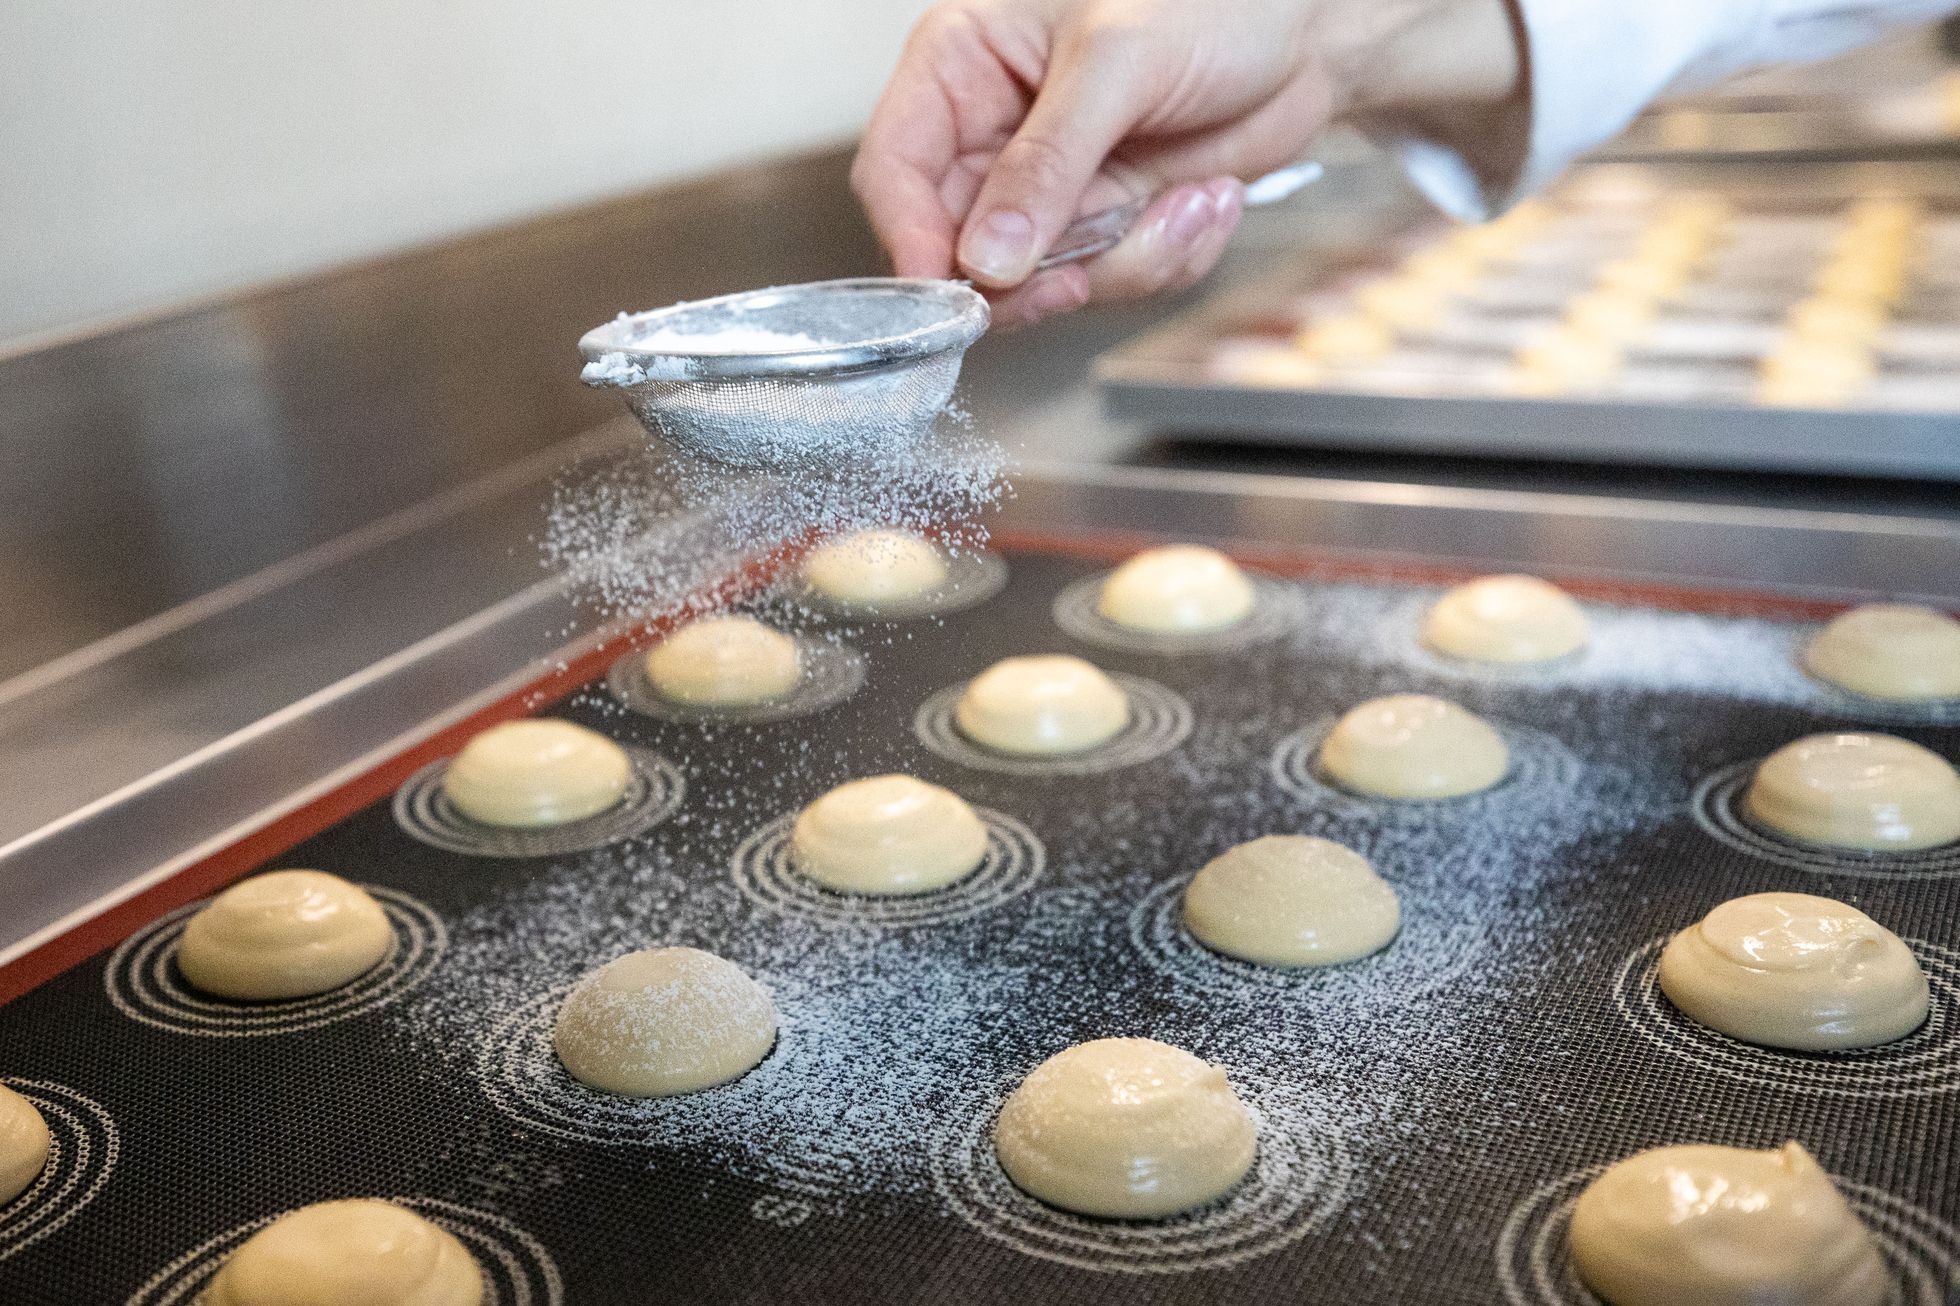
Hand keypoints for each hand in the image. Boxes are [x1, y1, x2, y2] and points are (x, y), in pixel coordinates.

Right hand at [851, 0, 1521, 325]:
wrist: (1309, 34)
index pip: (896, 168)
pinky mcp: (1106, 224)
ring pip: (1040, 281)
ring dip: (1121, 262)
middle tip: (1083, 273)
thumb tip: (986, 258)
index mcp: (964, 63)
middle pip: (961, 248)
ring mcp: (1051, 188)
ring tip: (1187, 201)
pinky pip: (1107, 282)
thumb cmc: (1214, 2)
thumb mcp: (1117, 63)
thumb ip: (1044, 163)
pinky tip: (1206, 202)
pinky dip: (1163, 258)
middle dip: (1033, 274)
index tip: (953, 292)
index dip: (913, 240)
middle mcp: (995, 133)